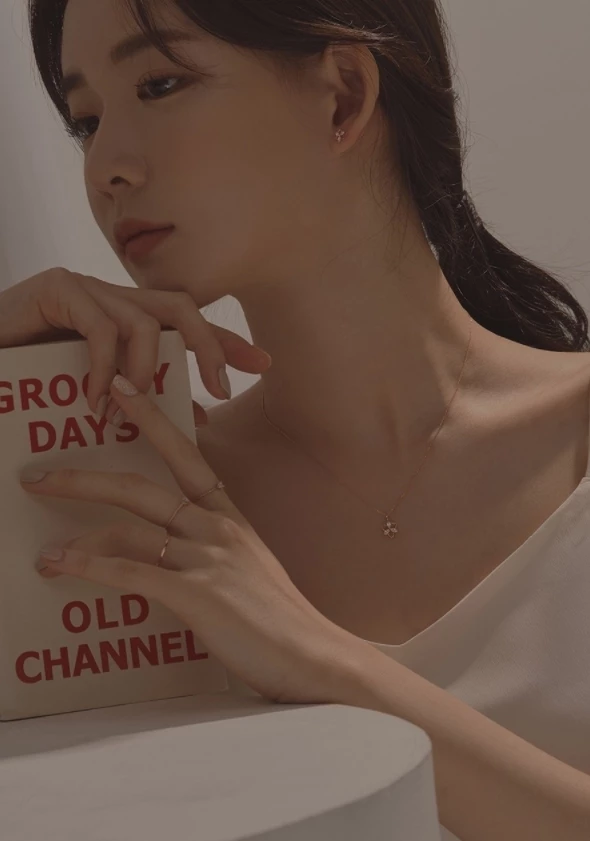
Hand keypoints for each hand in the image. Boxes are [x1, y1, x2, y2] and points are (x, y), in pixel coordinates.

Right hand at [0, 268, 271, 425]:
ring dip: (144, 372)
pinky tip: (95, 401)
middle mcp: (112, 298)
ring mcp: (86, 289)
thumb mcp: (100, 394)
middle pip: (181, 305)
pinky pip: (100, 328)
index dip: (226, 341)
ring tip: (128, 410)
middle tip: (220, 388)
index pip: (188, 322)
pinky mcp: (57, 290)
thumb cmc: (30, 381)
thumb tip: (198, 418)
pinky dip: (104, 369)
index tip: (263, 365)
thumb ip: (144, 400)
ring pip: (144, 321)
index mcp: (126, 318)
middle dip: (209, 345)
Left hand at [21, 374, 369, 705]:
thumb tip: (167, 554)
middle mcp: (217, 528)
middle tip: (41, 475)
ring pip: (128, 529)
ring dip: (78, 538)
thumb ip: (212, 554)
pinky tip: (63, 567)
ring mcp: (208, 558)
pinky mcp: (198, 594)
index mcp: (230, 517)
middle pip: (141, 487)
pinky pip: (131, 572)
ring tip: (44, 553)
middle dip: (86, 478)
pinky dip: (90, 569)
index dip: (152, 420)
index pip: (186, 455)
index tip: (124, 392)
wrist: (316, 658)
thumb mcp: (249, 571)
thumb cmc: (282, 621)